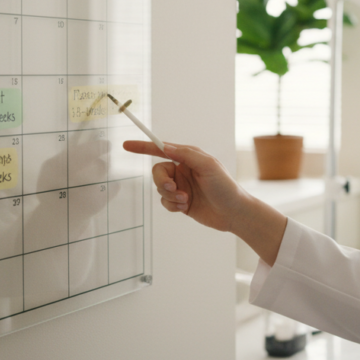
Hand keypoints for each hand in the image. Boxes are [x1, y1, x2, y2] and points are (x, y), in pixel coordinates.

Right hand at [122, 141, 245, 232]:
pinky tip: (185, 207)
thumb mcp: (208, 166)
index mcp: (189, 157)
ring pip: (160, 189)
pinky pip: (165, 202)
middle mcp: (183, 170)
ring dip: (170, 195)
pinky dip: (172, 205)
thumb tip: (166, 147)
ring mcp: (181, 186)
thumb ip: (186, 155)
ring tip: (185, 200)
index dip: (143, 147)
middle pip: (157, 172)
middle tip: (173, 188)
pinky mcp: (181, 202)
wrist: (233, 213)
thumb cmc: (225, 186)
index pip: (161, 149)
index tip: (126, 145)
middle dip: (161, 181)